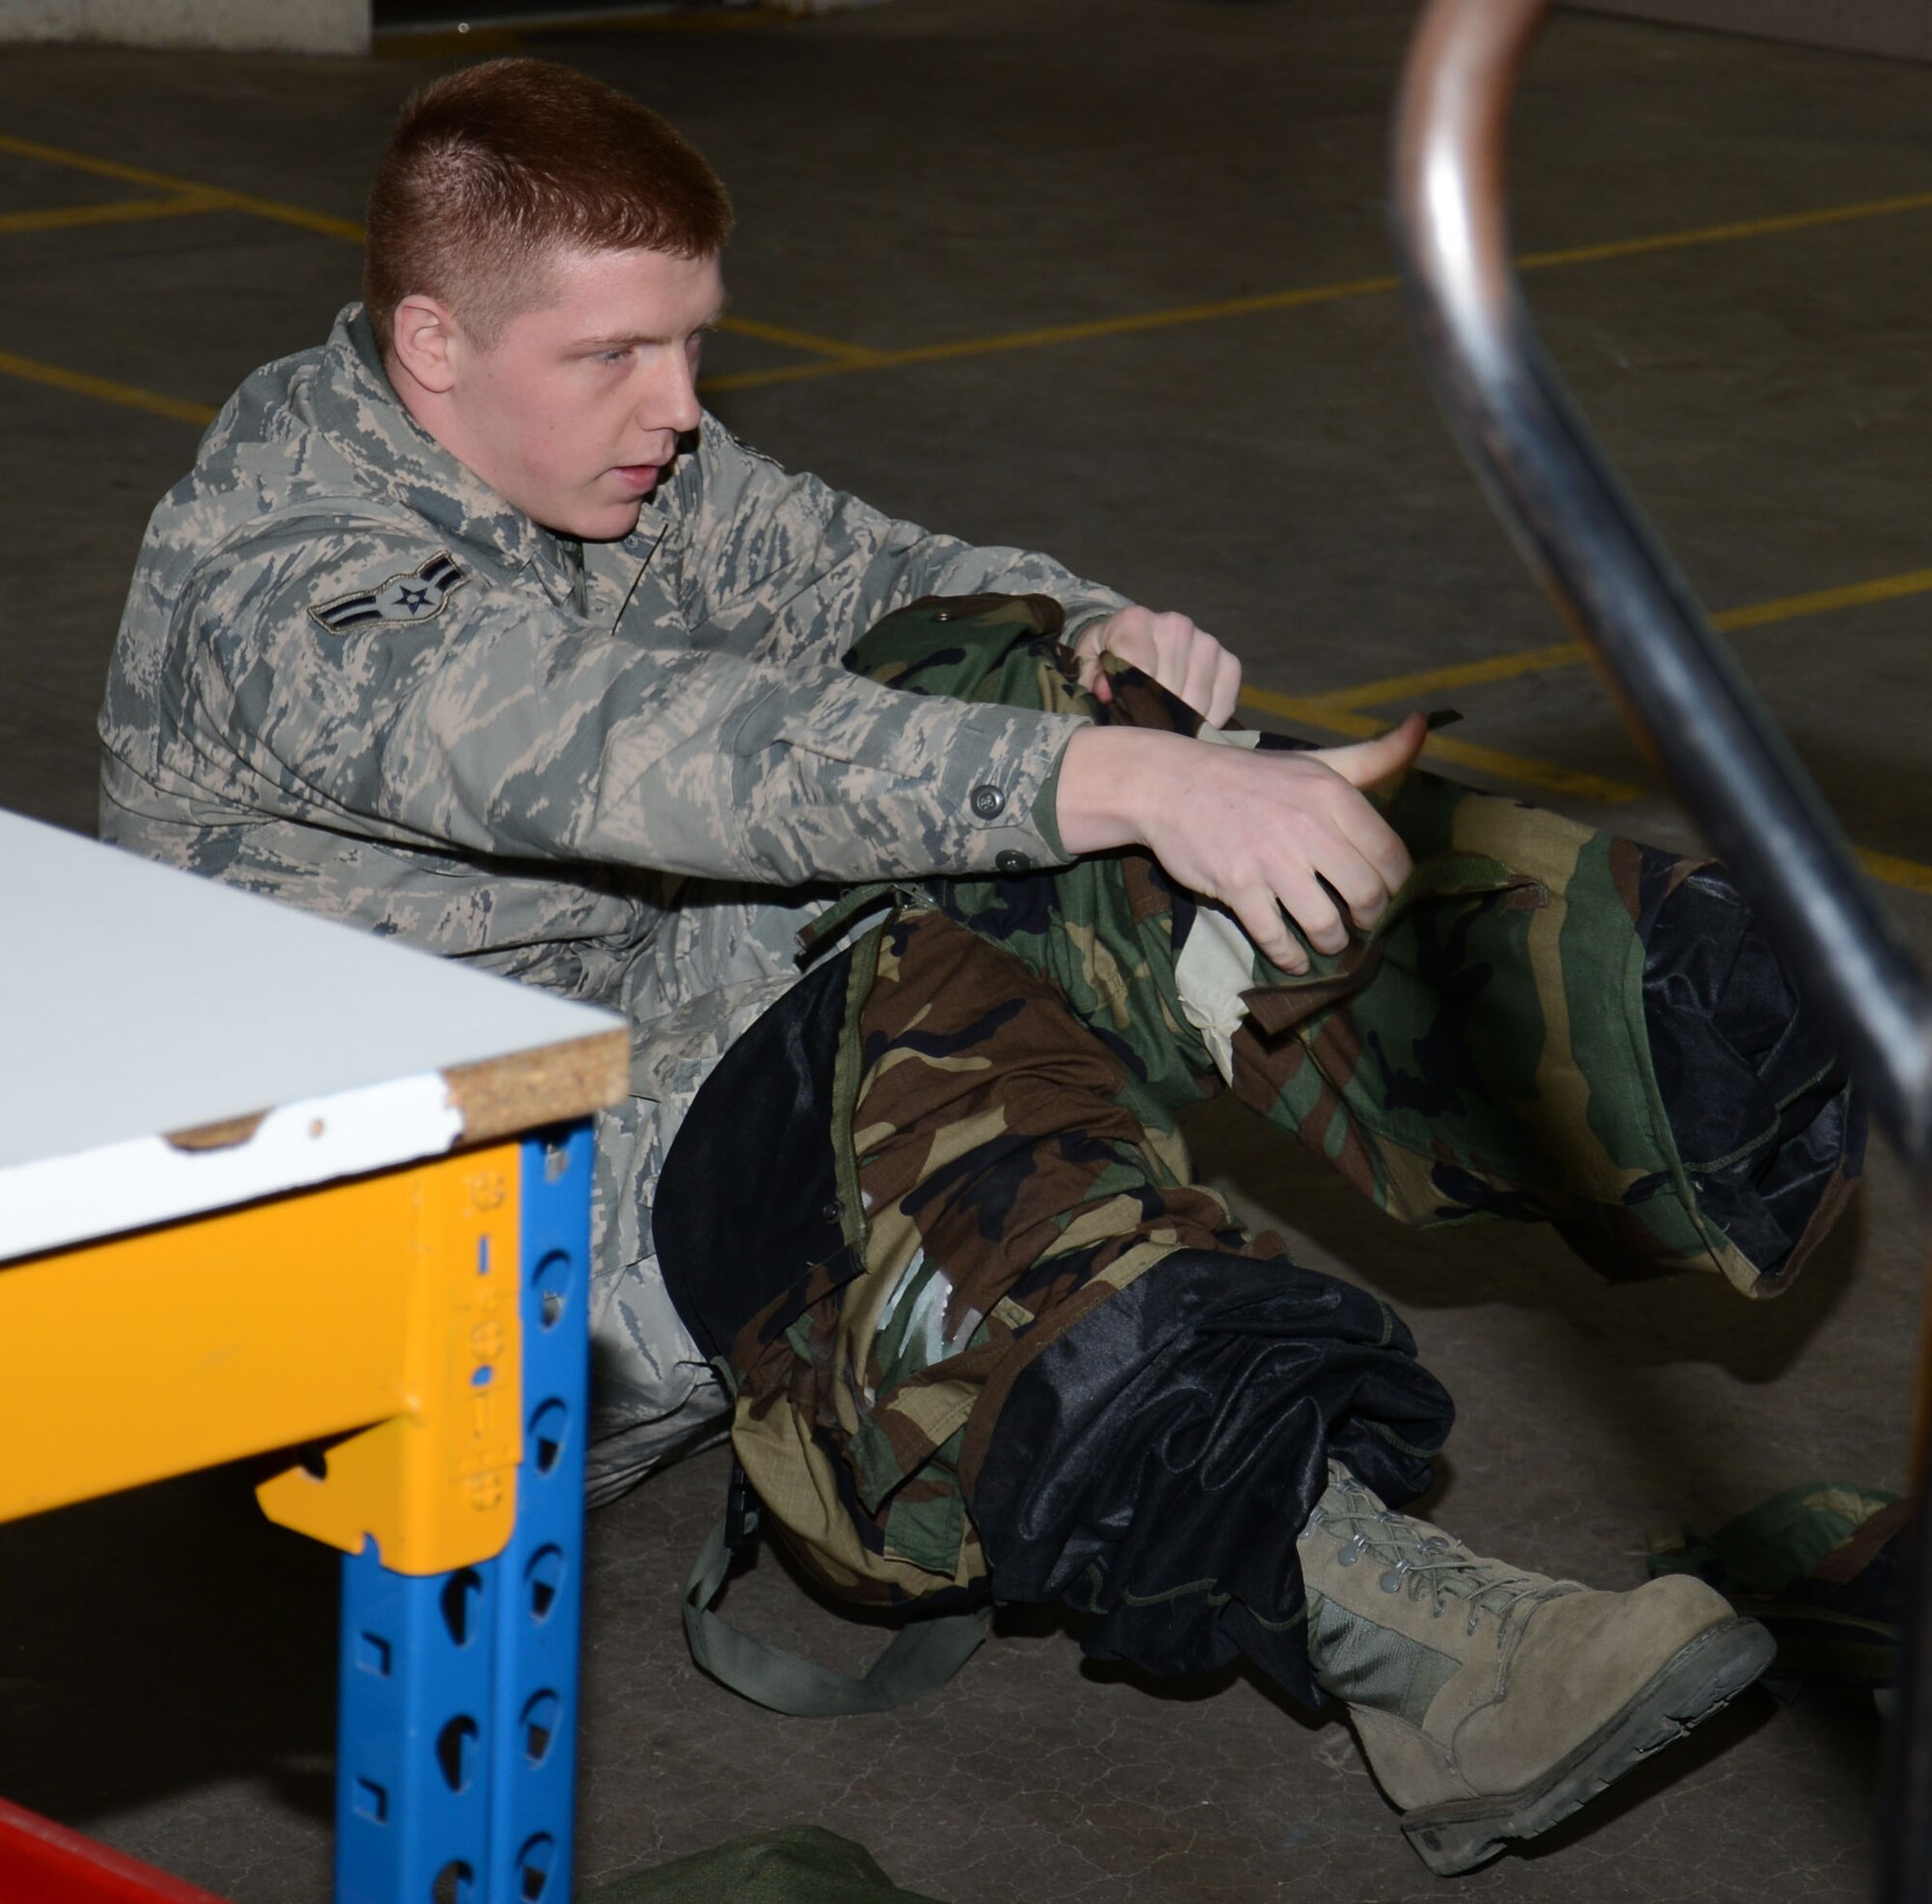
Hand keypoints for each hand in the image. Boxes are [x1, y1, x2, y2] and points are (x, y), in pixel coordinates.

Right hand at [1054, 712, 1426, 970]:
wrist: (1170, 783)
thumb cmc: (1251, 777)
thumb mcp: (1315, 762)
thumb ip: (1373, 756)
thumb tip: (1423, 726)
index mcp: (1331, 793)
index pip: (1390, 854)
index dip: (1398, 885)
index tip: (1389, 895)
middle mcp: (1306, 825)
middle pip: (1366, 894)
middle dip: (1370, 919)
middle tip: (1361, 923)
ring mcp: (1270, 858)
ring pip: (1325, 923)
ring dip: (1334, 944)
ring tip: (1331, 943)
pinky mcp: (1236, 885)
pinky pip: (1276, 937)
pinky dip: (1291, 958)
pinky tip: (1296, 961)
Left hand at [1071, 606, 1242, 727]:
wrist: (1137, 639)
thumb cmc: (1109, 655)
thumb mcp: (1088, 661)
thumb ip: (1090, 676)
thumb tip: (1107, 692)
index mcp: (1135, 621)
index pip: (1138, 670)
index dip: (1131, 703)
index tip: (1122, 716)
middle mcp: (1176, 626)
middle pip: (1168, 692)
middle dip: (1152, 717)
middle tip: (1140, 726)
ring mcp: (1206, 643)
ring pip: (1196, 703)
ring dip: (1179, 721)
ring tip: (1161, 724)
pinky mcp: (1229, 662)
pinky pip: (1223, 704)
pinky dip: (1205, 720)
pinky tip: (1186, 719)